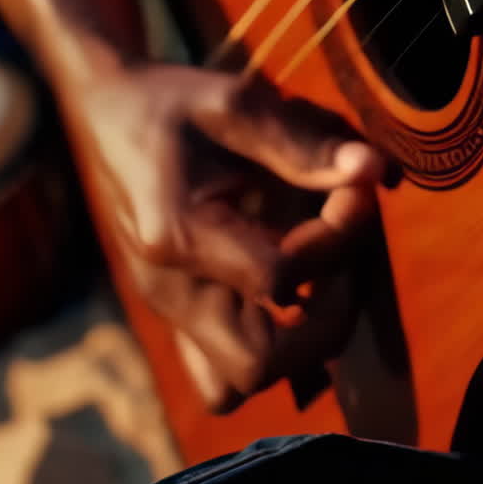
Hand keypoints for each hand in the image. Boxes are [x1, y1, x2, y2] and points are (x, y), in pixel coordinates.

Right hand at [79, 62, 387, 409]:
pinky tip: (288, 286)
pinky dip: (264, 347)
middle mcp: (169, 288)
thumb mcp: (234, 103)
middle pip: (259, 363)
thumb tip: (373, 172)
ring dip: (296, 342)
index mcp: (176, 234)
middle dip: (325, 315)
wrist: (109, 109)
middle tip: (344, 250)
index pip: (279, 278)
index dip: (335, 239)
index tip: (355, 188)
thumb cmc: (170, 101)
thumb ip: (301, 142)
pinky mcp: (178, 309)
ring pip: (239, 383)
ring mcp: (169, 307)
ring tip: (321, 272)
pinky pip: (219, 374)